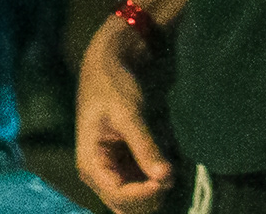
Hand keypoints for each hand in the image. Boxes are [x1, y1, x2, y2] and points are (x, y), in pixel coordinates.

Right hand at [76, 17, 173, 213]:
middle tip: (173, 170)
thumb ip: (146, 146)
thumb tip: (166, 178)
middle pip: (128, 205)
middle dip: (153, 194)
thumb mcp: (130, 113)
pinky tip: (169, 152)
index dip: (146, 193)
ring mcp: (117, 169)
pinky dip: (162, 173)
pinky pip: (149, 180)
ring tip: (169, 157)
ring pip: (140, 197)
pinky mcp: (131, 161)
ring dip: (159, 185)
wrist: (113, 65)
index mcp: (92, 165)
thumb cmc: (114, 86)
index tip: (169, 177)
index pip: (119, 196)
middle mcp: (102, 173)